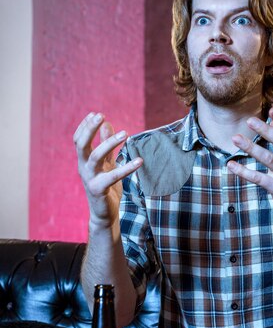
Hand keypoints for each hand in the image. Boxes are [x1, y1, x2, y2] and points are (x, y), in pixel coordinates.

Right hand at [73, 112, 141, 229]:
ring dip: (109, 143)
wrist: (104, 214)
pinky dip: (127, 167)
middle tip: (101, 115)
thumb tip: (108, 124)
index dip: (85, 126)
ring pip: (95, 157)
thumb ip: (107, 146)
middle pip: (81, 145)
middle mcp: (83, 168)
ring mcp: (90, 179)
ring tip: (125, 133)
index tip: (95, 114)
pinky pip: (114, 175)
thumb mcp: (106, 164)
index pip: (78, 139)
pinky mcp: (99, 189)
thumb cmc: (105, 187)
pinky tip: (139, 160)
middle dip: (90, 129)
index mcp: (84, 161)